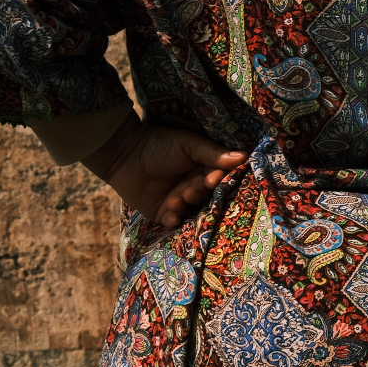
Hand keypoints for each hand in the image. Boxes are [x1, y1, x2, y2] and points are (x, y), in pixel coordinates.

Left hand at [82, 115, 247, 229]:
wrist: (124, 153)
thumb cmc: (159, 144)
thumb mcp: (189, 144)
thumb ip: (213, 153)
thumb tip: (244, 156)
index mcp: (203, 169)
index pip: (218, 178)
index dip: (218, 180)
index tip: (214, 177)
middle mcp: (193, 186)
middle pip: (205, 196)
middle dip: (198, 193)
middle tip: (190, 189)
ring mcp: (178, 201)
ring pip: (191, 209)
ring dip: (186, 206)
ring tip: (176, 199)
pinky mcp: (161, 213)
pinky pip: (173, 221)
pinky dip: (174, 220)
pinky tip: (172, 216)